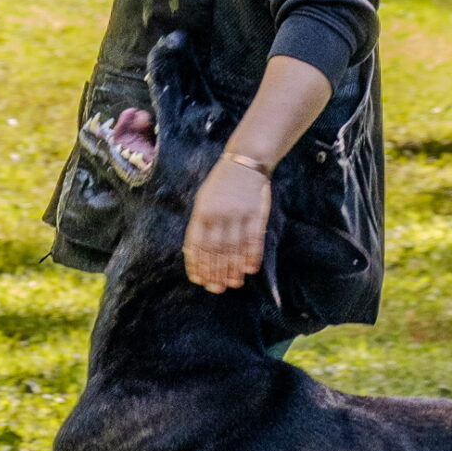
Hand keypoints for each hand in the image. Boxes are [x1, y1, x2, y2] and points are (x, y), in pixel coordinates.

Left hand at [183, 154, 271, 291]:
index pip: (196, 244)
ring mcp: (239, 214)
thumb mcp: (204, 199)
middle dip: (215, 272)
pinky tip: (249, 269)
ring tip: (233, 284)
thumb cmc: (221, 183)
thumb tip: (195, 252)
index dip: (197, 264)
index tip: (199, 280)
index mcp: (202, 212)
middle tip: (217, 288)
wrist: (245, 162)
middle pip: (215, 250)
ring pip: (234, 248)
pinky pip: (254, 240)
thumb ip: (200, 224)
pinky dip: (252, 256)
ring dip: (233, 269)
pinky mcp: (256, 214)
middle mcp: (219, 215)